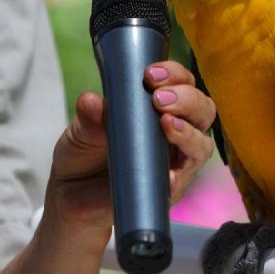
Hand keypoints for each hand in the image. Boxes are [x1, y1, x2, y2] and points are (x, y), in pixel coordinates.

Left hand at [43, 60, 215, 249]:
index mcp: (156, 107)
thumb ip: (88, 117)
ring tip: (166, 123)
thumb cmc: (82, 157)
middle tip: (159, 99)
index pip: (181, 82)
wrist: (72, 199)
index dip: (174, 74)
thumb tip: (91, 100)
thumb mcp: (79, 133)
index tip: (151, 74)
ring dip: (189, 132)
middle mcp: (174, 131)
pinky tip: (168, 173)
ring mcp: (175, 161)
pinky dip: (179, 173)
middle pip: (202, 109)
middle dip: (187, 98)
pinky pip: (185, 180)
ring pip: (202, 143)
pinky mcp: (170, 190)